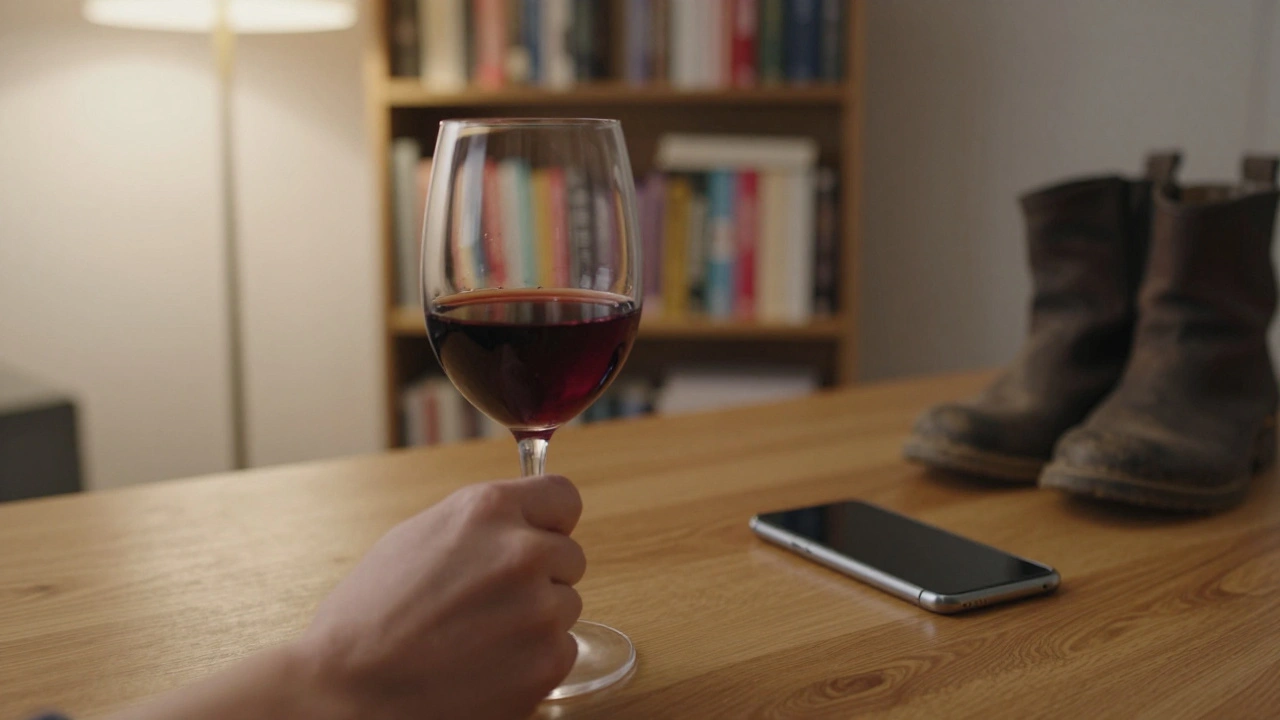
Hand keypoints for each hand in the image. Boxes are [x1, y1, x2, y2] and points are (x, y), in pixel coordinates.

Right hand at [298, 474, 586, 719]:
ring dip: (537, 619)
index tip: (538, 536)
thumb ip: (479, 524)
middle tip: (490, 601)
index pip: (563, 496)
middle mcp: (522, 552)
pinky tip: (488, 666)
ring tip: (479, 637)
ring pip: (566, 604)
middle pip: (569, 555)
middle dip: (540, 575)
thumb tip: (519, 521)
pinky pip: (562, 649)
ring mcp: (539, 609)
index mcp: (488, 509)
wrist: (348, 692)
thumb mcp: (417, 537)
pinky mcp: (547, 662)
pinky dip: (534, 660)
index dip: (549, 521)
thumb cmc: (367, 617)